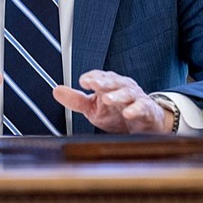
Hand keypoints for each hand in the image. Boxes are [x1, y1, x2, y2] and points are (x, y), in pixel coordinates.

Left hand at [53, 69, 173, 133]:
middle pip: (113, 81)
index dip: (92, 78)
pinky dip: (136, 109)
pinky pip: (142, 108)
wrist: (144, 126)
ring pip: (127, 93)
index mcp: (109, 84)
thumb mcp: (94, 108)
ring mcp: (136, 98)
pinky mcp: (147, 111)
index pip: (100, 77)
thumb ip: (76, 100)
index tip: (83, 81)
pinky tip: (129, 113)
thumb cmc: (117, 114)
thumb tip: (56, 90)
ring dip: (118, 95)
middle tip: (94, 84)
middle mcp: (123, 87)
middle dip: (104, 82)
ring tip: (108, 99)